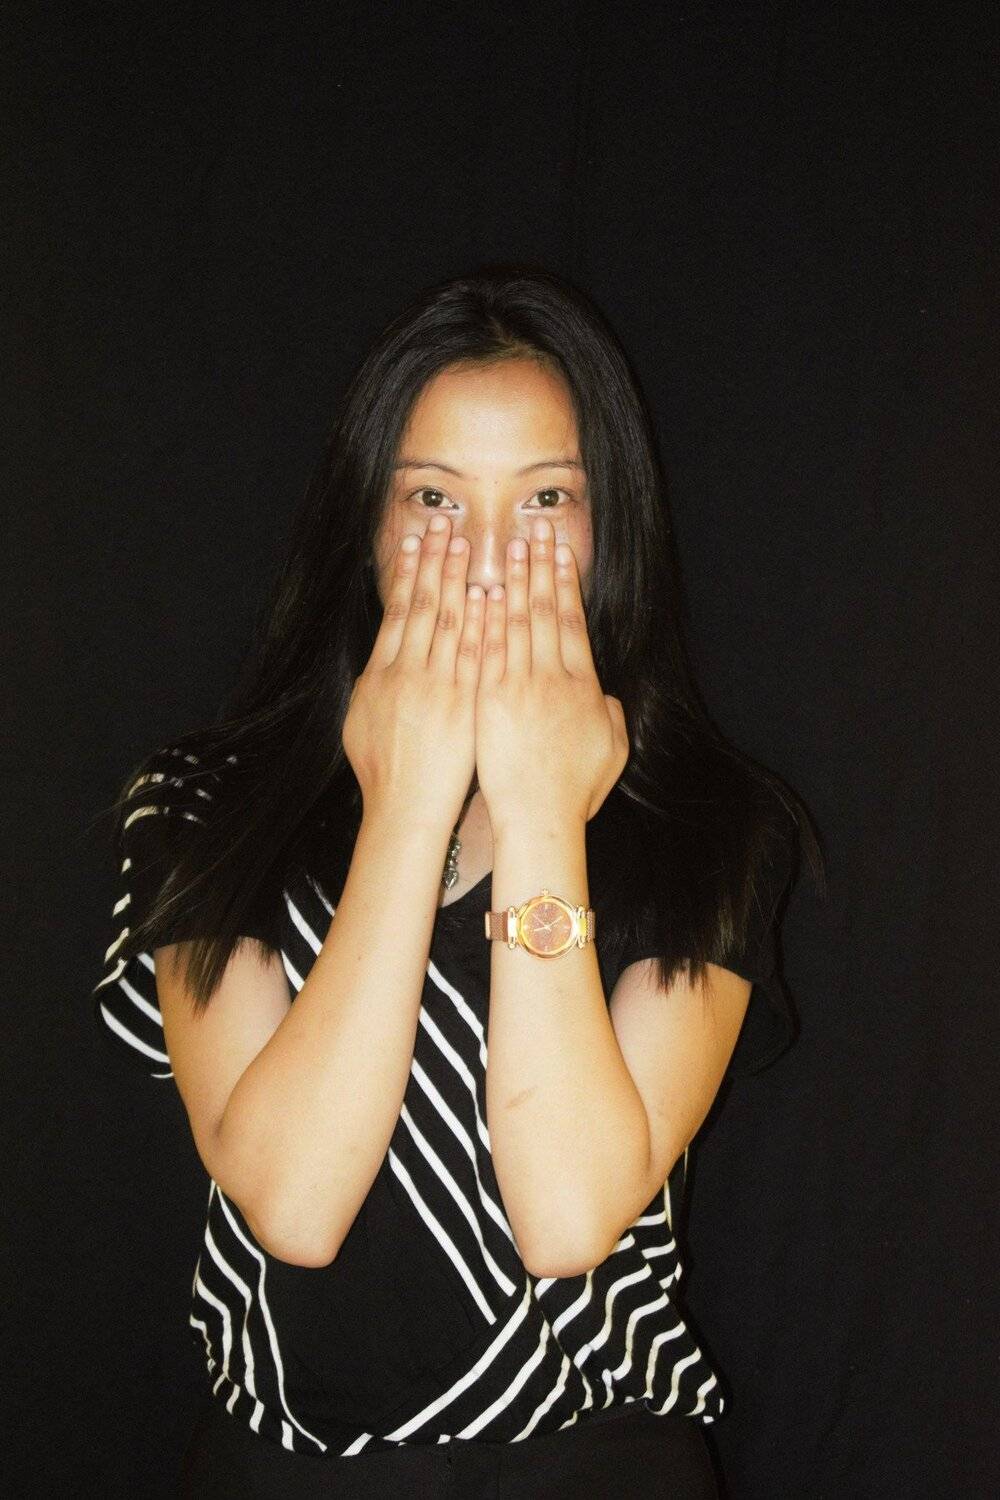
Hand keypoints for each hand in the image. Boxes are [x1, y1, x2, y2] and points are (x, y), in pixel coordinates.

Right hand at [342, 515, 483, 829]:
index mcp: (380, 675)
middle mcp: (405, 673)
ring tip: (467, 544)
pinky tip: (488, 594)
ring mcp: (435, 687)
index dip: (408, 573)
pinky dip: (480, 621)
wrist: (405, 809)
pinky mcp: (462, 704)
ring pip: (447, 621)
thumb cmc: (385, 774)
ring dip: (458, 580)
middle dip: (433, 562)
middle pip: (421, 605)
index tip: (416, 541)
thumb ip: (376, 688)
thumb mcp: (363, 723)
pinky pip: (474, 654)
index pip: (397, 611)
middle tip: (443, 524)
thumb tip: (381, 662)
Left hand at [474, 516, 628, 829]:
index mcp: (583, 686)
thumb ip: (608, 713)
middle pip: (545, 611)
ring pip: (515, 623)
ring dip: (513, 581)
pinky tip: (480, 590)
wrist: (539, 819)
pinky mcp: (489, 701)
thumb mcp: (611, 750)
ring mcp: (519, 687)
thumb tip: (601, 693)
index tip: (560, 552)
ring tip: (509, 546)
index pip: (572, 622)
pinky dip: (484, 619)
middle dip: (540, 567)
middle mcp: (553, 679)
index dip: (565, 583)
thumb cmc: (574, 792)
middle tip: (535, 530)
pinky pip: (486, 650)